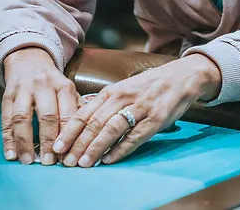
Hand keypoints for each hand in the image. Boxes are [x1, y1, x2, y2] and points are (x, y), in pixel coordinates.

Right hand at [2, 47, 79, 165]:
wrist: (29, 59)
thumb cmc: (53, 82)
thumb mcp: (68, 89)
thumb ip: (76, 109)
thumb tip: (83, 136)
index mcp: (63, 86)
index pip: (67, 113)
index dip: (67, 135)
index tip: (67, 155)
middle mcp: (44, 86)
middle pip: (46, 115)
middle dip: (48, 140)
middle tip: (49, 162)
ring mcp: (23, 90)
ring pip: (22, 117)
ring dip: (24, 142)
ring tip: (28, 160)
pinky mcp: (7, 95)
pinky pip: (6, 119)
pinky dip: (7, 139)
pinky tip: (10, 154)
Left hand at [54, 54, 221, 166]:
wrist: (182, 76)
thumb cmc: (150, 85)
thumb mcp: (124, 88)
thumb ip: (106, 103)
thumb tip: (82, 119)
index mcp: (112, 90)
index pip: (84, 112)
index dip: (69, 131)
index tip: (57, 146)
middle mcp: (123, 97)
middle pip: (94, 122)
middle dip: (78, 144)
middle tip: (66, 161)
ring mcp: (139, 108)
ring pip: (111, 129)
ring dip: (96, 148)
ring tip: (84, 163)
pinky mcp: (155, 118)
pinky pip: (134, 136)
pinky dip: (120, 149)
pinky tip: (110, 159)